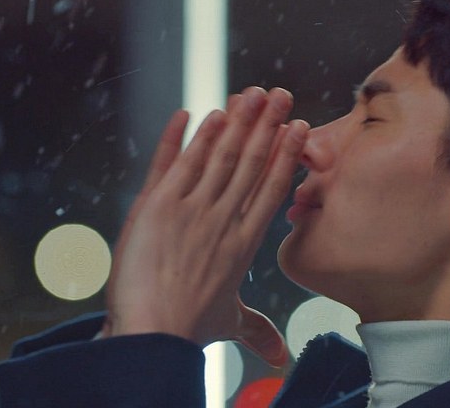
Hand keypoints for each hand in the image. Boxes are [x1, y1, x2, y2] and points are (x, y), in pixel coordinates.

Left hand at [101, 87, 307, 366]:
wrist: (151, 333)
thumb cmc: (189, 329)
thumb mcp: (229, 323)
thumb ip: (257, 329)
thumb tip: (282, 357)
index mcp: (244, 242)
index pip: (269, 188)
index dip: (284, 155)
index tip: (298, 129)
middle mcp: (222, 219)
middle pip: (249, 163)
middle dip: (267, 125)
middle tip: (280, 94)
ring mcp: (189, 209)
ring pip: (218, 155)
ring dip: (236, 121)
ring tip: (251, 93)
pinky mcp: (156, 205)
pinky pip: (175, 162)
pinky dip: (186, 136)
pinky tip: (200, 114)